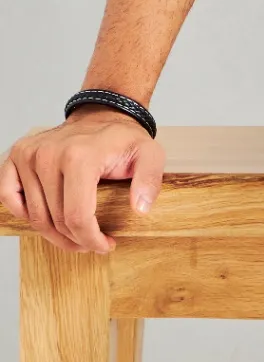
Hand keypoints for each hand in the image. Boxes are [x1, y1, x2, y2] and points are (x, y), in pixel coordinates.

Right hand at [0, 111, 164, 253]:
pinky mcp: (17, 155)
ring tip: (76, 236)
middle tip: (94, 243)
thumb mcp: (150, 155)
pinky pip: (10, 196)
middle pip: (56, 220)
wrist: (102, 116)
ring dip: (55, 234)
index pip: (77, 217)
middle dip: (77, 240)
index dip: (91, 240)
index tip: (106, 245)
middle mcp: (48, 154)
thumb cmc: (123, 140)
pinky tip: (46, 218)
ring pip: (35, 216)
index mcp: (79, 156)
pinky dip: (25, 214)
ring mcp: (29, 154)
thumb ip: (149, 181)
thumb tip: (140, 209)